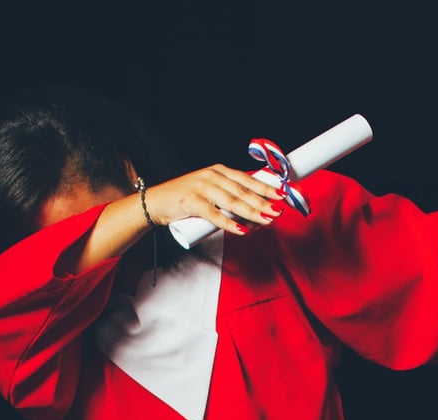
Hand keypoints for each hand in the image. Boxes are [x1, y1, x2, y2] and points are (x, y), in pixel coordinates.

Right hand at [145, 163, 285, 235]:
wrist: (155, 202)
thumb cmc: (187, 200)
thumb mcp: (211, 192)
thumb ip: (230, 198)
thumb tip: (256, 213)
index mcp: (219, 171)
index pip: (247, 179)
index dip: (266, 187)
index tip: (282, 195)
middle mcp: (212, 176)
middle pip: (242, 191)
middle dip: (263, 202)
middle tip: (278, 211)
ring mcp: (201, 188)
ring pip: (232, 202)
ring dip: (251, 212)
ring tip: (267, 220)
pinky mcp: (191, 202)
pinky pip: (214, 214)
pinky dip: (229, 223)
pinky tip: (242, 230)